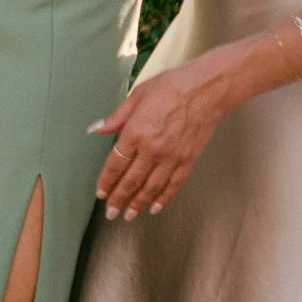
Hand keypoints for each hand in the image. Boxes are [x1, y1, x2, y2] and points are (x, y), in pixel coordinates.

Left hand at [91, 58, 232, 218]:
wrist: (206, 89)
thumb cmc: (171, 87)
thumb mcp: (136, 95)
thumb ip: (115, 117)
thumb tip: (95, 129)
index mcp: (135, 132)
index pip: (115, 164)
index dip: (106, 181)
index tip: (100, 192)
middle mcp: (152, 149)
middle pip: (131, 181)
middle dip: (118, 199)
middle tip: (110, 213)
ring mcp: (171, 157)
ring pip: (151, 187)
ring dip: (138, 203)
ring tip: (128, 215)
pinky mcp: (188, 160)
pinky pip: (173, 185)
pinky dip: (163, 198)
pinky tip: (155, 207)